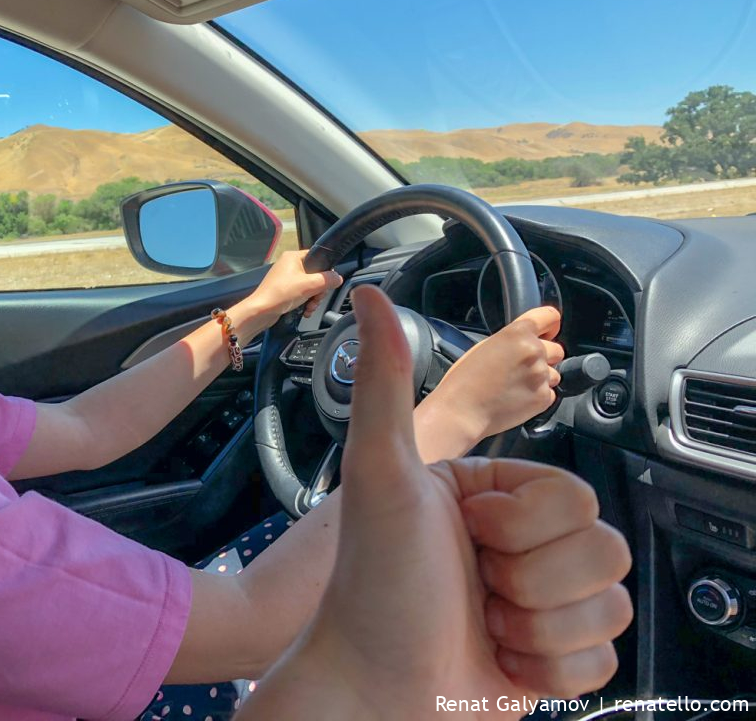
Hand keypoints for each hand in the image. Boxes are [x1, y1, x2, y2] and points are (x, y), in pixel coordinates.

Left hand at [241, 286, 631, 718]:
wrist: (372, 689)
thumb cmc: (374, 581)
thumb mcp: (381, 475)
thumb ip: (384, 383)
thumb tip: (368, 294)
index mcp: (493, 493)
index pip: (575, 495)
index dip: (524, 525)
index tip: (469, 536)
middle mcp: (519, 541)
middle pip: (601, 548)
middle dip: (532, 580)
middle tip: (476, 587)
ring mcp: (540, 598)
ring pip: (608, 603)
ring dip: (541, 627)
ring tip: (485, 626)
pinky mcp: (553, 654)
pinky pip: (603, 655)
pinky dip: (551, 669)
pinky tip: (502, 661)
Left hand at [244, 250, 342, 331]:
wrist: (260, 311)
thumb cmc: (281, 294)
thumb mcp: (309, 285)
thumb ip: (327, 280)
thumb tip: (338, 278)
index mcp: (294, 257)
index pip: (317, 257)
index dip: (325, 271)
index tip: (327, 284)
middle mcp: (290, 265)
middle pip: (315, 275)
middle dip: (318, 290)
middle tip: (316, 299)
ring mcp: (287, 278)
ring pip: (310, 286)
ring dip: (313, 299)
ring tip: (309, 307)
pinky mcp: (285, 290)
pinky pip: (302, 294)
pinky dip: (305, 303)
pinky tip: (305, 311)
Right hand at [428, 306, 563, 441]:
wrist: (461, 412)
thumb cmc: (464, 381)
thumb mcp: (484, 347)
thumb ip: (510, 340)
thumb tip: (525, 343)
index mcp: (518, 334)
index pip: (550, 317)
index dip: (549, 326)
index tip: (546, 333)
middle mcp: (534, 351)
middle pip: (556, 349)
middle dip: (544, 357)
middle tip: (521, 367)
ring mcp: (541, 376)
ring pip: (554, 373)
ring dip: (540, 378)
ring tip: (516, 386)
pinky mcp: (543, 398)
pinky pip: (549, 393)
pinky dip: (536, 396)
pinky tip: (516, 399)